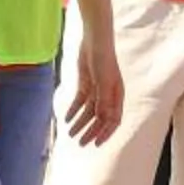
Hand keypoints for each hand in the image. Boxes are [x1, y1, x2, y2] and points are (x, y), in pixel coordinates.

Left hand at [65, 23, 122, 143]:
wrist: (94, 40)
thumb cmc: (103, 60)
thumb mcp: (104, 82)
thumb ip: (104, 101)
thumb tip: (104, 120)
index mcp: (117, 97)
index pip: (113, 120)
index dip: (105, 133)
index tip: (95, 144)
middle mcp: (108, 96)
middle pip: (99, 119)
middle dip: (90, 131)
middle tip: (80, 143)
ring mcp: (96, 90)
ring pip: (88, 112)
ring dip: (80, 123)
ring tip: (70, 134)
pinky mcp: (85, 84)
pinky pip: (79, 102)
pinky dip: (73, 110)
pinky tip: (66, 119)